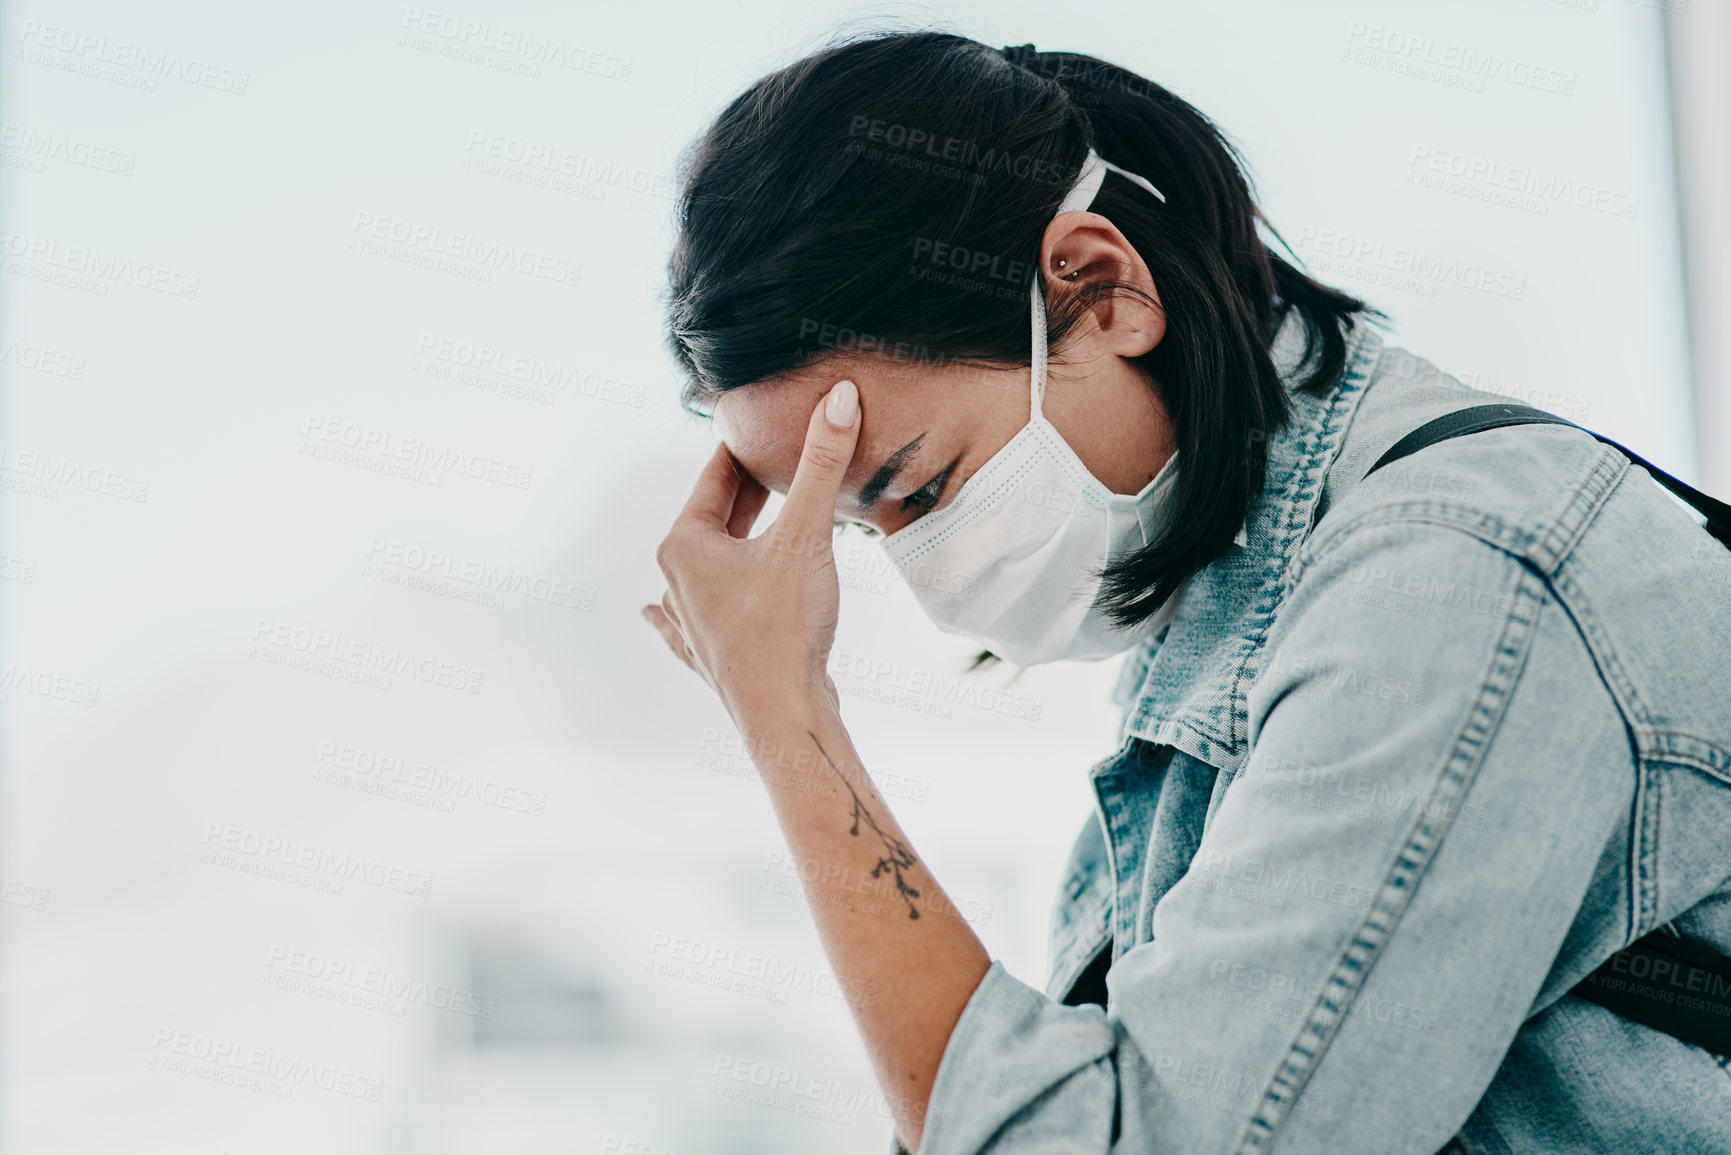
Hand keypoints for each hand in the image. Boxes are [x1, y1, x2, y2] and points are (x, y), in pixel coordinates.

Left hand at [643, 379, 861, 727]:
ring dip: (735, 538)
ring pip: (709, 562)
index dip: (744, 444)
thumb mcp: (806, 535)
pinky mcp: (709, 654)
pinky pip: (687, 618)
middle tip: (781, 455)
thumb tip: (839, 399)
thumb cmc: (786, 628)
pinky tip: (652, 613)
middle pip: (714, 516)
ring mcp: (689, 619)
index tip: (761, 419)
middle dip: (749, 488)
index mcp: (684, 544)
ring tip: (758, 514)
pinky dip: (684, 605)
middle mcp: (676, 579)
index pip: (716, 475)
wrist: (785, 716)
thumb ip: (820, 464)